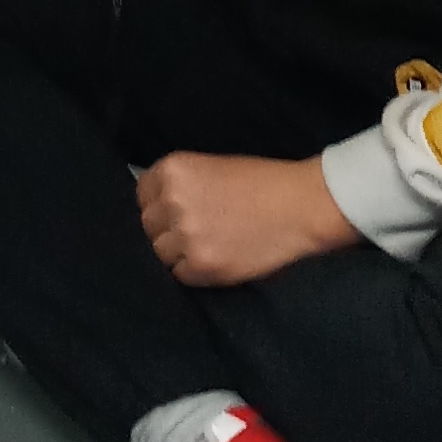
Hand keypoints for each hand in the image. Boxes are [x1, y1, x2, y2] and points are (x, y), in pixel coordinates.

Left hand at [135, 151, 355, 288]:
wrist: (299, 205)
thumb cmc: (261, 182)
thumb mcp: (211, 167)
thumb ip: (180, 185)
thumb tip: (156, 206)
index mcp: (173, 170)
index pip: (142, 195)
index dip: (157, 206)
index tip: (172, 213)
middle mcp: (173, 200)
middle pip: (148, 226)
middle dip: (166, 230)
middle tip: (193, 232)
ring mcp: (186, 235)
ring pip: (161, 253)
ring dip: (179, 253)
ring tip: (206, 247)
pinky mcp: (203, 264)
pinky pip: (180, 274)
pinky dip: (194, 271)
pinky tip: (215, 259)